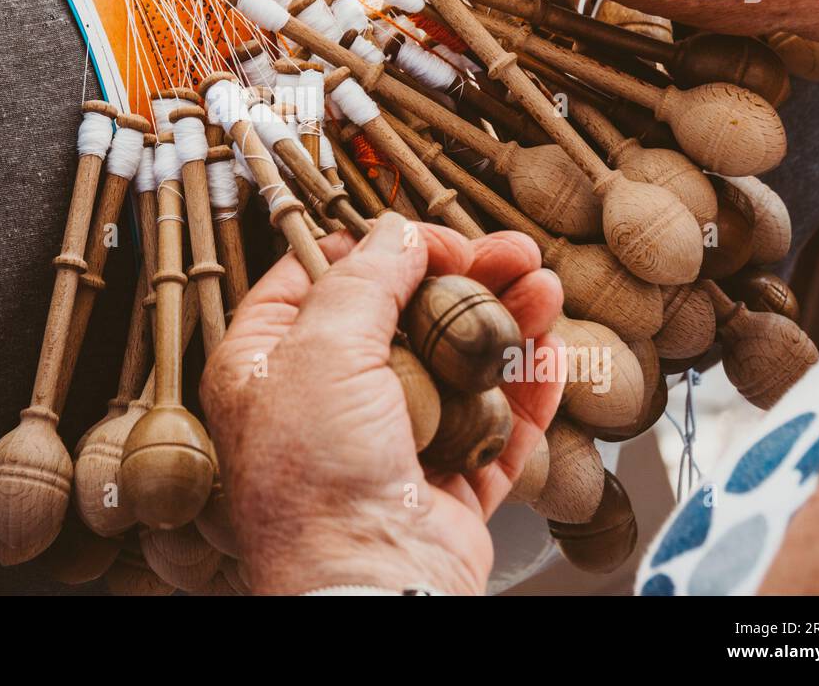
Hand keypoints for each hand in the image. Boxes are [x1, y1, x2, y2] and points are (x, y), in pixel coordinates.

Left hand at [200, 213, 562, 595]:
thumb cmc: (316, 479)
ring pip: (453, 366)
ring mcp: (387, 445)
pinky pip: (491, 425)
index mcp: (268, 366)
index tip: (434, 238)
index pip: (318, 279)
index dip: (380, 248)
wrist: (369, 586)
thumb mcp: (321, 349)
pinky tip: (550, 346)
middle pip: (401, 317)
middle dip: (462, 278)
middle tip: (510, 252)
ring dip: (502, 321)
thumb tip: (396, 232)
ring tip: (544, 285)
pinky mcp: (442, 485)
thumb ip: (363, 280)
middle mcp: (323, 402)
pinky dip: (523, 386)